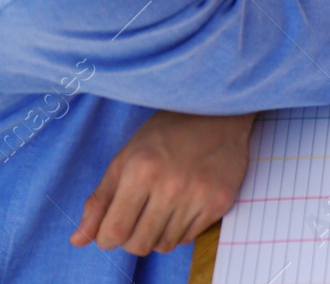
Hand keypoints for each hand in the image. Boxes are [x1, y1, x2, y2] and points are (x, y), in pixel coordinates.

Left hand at [71, 111, 253, 255]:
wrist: (219, 114)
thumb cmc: (167, 134)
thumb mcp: (125, 159)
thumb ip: (100, 201)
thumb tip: (77, 240)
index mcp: (141, 171)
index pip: (114, 232)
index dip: (107, 238)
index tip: (113, 229)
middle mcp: (171, 186)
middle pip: (138, 244)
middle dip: (131, 239)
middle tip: (138, 220)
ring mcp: (199, 195)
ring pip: (164, 245)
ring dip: (156, 236)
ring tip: (161, 212)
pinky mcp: (220, 202)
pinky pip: (189, 238)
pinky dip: (180, 231)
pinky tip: (181, 209)